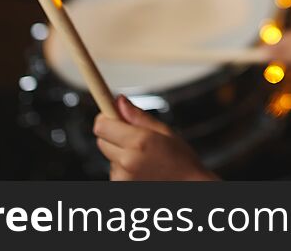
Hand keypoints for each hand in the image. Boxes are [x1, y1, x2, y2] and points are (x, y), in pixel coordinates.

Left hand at [93, 95, 217, 180]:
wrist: (188, 188)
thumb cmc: (181, 162)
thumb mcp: (164, 132)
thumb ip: (138, 116)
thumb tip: (119, 101)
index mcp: (139, 142)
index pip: (102, 126)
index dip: (106, 118)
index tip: (112, 115)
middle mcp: (127, 161)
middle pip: (102, 141)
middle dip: (113, 136)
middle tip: (134, 137)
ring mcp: (122, 178)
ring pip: (110, 157)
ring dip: (120, 154)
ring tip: (144, 157)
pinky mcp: (120, 188)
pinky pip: (114, 171)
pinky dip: (124, 168)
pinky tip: (141, 169)